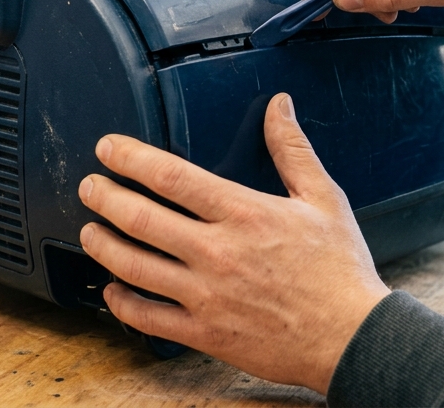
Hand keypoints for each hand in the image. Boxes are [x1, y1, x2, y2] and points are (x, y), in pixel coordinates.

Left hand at [77, 93, 390, 394]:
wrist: (353, 338)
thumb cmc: (340, 270)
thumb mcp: (324, 198)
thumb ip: (292, 149)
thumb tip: (279, 106)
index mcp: (244, 214)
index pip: (171, 177)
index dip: (130, 158)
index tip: (108, 149)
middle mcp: (218, 253)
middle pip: (140, 218)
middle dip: (104, 196)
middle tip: (89, 186)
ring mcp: (207, 296)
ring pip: (134, 266)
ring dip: (102, 244)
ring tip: (89, 230)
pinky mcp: (205, 333)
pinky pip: (148, 318)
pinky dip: (121, 302)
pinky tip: (113, 288)